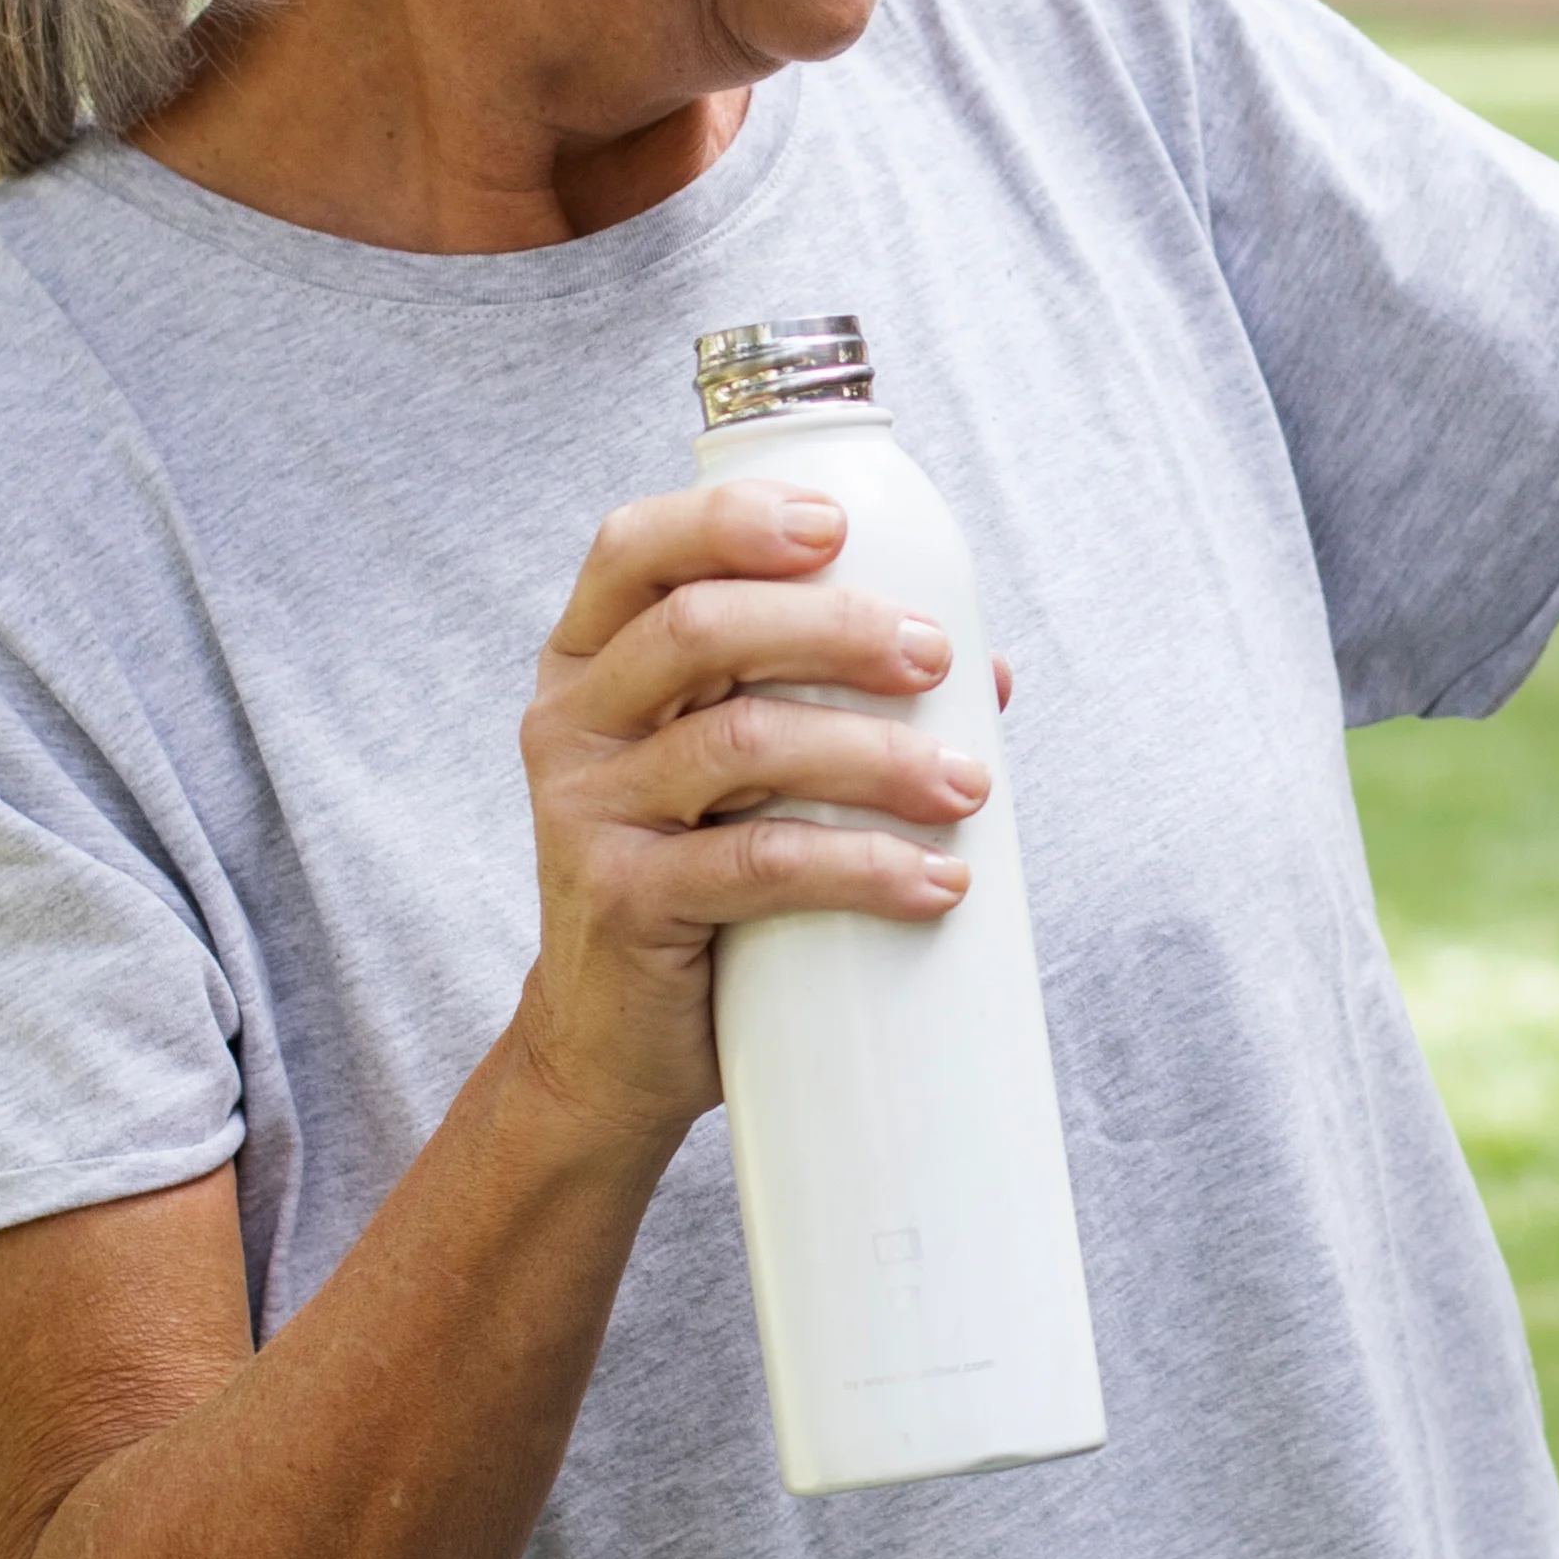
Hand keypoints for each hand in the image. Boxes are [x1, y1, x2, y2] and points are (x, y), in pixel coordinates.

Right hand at [505, 484, 992, 1146]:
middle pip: (697, 631)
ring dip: (875, 754)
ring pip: (741, 745)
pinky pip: (757, 865)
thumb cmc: (701, 878)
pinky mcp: (622, 901)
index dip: (730, 519)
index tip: (838, 524)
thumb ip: (837, 704)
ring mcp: (585, 811)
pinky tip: (936, 880)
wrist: (618, 1039)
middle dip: (833, 628)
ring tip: (968, 784)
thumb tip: (986, 674)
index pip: (634, 549)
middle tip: (935, 654)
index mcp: (591, 661)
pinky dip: (863, 867)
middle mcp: (571, 721)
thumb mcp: (747, 775)